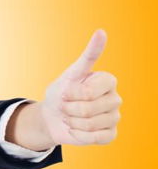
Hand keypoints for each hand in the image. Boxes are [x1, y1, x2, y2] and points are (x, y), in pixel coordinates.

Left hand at [39, 29, 121, 145]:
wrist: (53, 116)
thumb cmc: (61, 92)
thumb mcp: (70, 74)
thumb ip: (88, 56)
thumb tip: (102, 31)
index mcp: (108, 81)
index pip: (88, 91)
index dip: (70, 94)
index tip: (66, 91)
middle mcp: (115, 98)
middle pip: (88, 109)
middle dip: (68, 108)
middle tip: (66, 106)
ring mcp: (114, 117)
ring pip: (89, 125)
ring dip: (71, 121)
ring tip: (70, 116)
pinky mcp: (110, 134)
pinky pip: (93, 137)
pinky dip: (78, 134)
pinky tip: (76, 128)